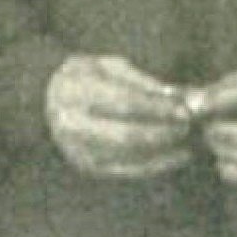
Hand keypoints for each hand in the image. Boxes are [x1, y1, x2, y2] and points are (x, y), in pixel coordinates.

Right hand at [43, 55, 195, 180]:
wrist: (48, 102)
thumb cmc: (86, 78)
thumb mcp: (108, 66)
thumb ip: (143, 82)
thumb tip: (178, 97)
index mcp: (75, 91)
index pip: (124, 103)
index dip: (157, 108)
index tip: (184, 109)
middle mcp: (72, 124)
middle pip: (126, 135)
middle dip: (162, 132)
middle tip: (188, 126)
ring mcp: (78, 150)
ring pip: (130, 156)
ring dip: (165, 149)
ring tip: (189, 139)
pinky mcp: (89, 167)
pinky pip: (129, 170)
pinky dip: (158, 164)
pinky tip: (179, 155)